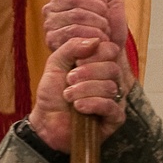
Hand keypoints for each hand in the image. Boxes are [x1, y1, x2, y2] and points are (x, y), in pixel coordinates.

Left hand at [28, 37, 124, 151]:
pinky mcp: (115, 118)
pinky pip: (111, 107)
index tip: (75, 62)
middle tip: (69, 80)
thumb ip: (72, 47)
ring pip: (110, 87)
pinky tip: (78, 107)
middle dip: (88, 73)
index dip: (94, 54)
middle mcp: (111, 80)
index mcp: (100, 64)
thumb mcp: (56, 63)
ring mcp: (115, 99)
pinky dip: (93, 104)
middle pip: (113, 68)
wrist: (47, 122)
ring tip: (68, 96)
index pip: (111, 50)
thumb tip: (96, 40)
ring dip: (85, 90)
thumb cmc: (53, 94)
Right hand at [43, 0, 127, 54]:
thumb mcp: (114, 0)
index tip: (104, 4)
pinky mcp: (52, 41)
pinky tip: (97, 43)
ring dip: (97, 24)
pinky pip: (73, 33)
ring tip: (104, 33)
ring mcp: (49, 24)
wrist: (111, 55)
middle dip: (98, 10)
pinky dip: (91, 37)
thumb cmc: (110, 28)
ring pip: (75, 15)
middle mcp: (52, 7)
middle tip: (107, 22)